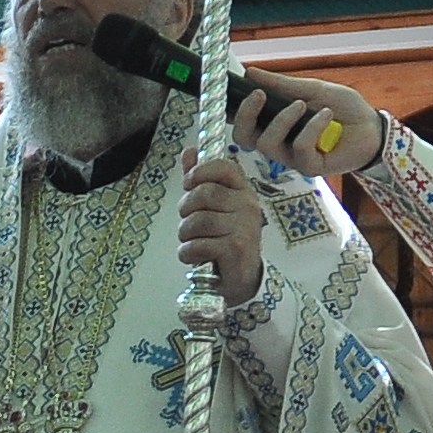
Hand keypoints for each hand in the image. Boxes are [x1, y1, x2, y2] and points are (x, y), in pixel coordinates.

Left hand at [178, 154, 266, 298]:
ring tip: (192, 242)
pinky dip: (187, 253)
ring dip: (185, 234)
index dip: (200, 172)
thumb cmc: (224, 240)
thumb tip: (189, 151)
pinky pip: (197, 244)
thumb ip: (201, 180)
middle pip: (204, 193)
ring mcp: (244, 228)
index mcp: (243, 191)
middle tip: (188, 224)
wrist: (240, 280)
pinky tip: (194, 257)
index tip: (189, 185)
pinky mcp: (235, 249)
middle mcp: (248, 206)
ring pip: (198, 220)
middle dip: (186, 209)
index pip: (224, 167)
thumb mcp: (213, 208)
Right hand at [227, 68, 386, 177]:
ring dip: (282, 119)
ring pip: (267, 143)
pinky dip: (311, 127)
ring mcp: (291, 157)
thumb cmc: (343, 109)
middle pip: (242, 138)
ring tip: (302, 104)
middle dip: (245, 115)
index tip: (238, 88)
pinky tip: (327, 115)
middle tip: (258, 95)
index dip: (232, 110)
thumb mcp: (312, 89)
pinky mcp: (309, 167)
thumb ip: (281, 85)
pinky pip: (299, 148)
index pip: (242, 121)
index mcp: (273, 123)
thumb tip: (251, 73)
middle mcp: (277, 142)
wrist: (372, 126)